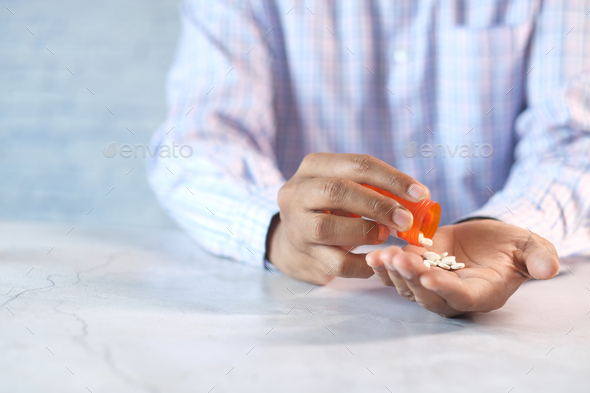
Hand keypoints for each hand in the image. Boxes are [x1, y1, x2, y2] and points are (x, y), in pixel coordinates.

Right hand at [266, 153, 429, 284]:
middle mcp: (297, 193)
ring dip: (366, 232)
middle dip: (378, 205)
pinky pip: (337, 263)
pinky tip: (377, 259)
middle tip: (406, 220)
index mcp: (313, 167)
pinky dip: (363, 263)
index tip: (420, 194)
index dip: (392, 179)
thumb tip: (419, 197)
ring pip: (329, 227)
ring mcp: (296, 226)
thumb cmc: (328, 209)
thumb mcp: (343, 188)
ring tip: (385, 236)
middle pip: (337, 190)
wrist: (290, 241)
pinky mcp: (303, 257)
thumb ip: (373, 188)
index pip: (357, 164)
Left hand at [366, 219, 558, 316]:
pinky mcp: (415, 270)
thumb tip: (549, 269)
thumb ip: (537, 258)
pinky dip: (383, 268)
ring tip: (382, 256)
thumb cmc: (511, 245)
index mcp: (482, 293)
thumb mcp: (530, 247)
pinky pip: (396, 275)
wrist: (486, 238)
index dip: (445, 290)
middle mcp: (453, 295)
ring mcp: (431, 284)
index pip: (462, 297)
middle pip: (428, 295)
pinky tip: (373, 255)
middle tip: (399, 259)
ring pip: (408, 287)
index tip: (430, 277)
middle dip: (412, 278)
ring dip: (394, 273)